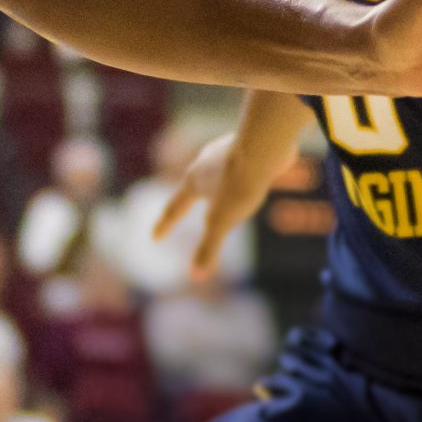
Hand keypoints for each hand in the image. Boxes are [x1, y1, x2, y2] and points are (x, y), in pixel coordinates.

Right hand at [151, 132, 278, 280]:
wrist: (265, 144)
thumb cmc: (240, 183)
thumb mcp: (222, 221)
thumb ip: (209, 247)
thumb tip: (196, 277)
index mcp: (194, 180)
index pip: (175, 207)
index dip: (165, 224)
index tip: (155, 237)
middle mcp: (205, 162)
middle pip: (194, 185)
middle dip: (191, 197)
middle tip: (185, 204)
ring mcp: (227, 150)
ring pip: (218, 169)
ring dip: (217, 179)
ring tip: (221, 187)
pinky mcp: (251, 146)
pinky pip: (244, 161)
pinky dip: (244, 169)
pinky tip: (255, 171)